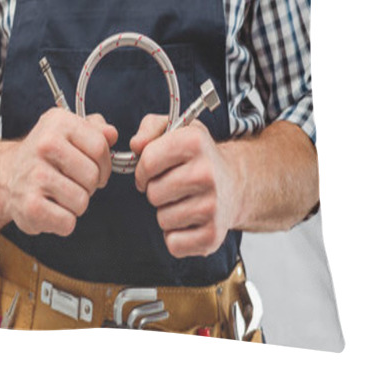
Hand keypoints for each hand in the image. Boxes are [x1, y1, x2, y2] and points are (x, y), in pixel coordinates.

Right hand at [3, 109, 117, 237]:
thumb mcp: (68, 132)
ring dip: (76, 204)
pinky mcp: (30, 205)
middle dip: (89, 185)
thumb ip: (95, 130)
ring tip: (59, 194)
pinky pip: (67, 222)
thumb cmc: (45, 156)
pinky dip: (63, 222)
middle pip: (92, 176)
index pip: (100, 146)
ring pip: (82, 201)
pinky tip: (50, 208)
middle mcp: (44, 144)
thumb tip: (111, 134)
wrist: (7, 175)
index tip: (94, 168)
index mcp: (58, 122)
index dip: (104, 163)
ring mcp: (35, 175)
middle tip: (72, 182)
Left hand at [131, 115, 239, 258]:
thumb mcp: (177, 130)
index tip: (152, 170)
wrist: (236, 184)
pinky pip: (173, 243)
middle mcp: (206, 173)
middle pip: (152, 192)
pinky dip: (176, 236)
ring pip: (162, 218)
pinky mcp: (213, 235)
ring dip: (166, 212)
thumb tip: (136, 145)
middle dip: (155, 190)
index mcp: (194, 143)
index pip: (148, 161)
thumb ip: (149, 128)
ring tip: (184, 201)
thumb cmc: (198, 157)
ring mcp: (212, 206)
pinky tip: (190, 220)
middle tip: (172, 186)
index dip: (142, 168)